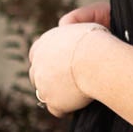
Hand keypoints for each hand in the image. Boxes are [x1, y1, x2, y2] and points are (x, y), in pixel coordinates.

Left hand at [28, 1, 112, 115]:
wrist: (96, 58)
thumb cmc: (96, 39)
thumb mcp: (85, 22)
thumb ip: (75, 22)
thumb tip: (70, 24)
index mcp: (43, 44)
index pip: (37, 53)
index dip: (49, 60)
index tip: (63, 64)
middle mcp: (37, 63)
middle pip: (36, 74)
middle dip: (49, 78)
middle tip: (68, 82)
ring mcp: (42, 84)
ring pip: (43, 93)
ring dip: (55, 94)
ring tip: (73, 95)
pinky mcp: (52, 101)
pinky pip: (55, 109)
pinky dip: (65, 109)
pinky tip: (77, 106)